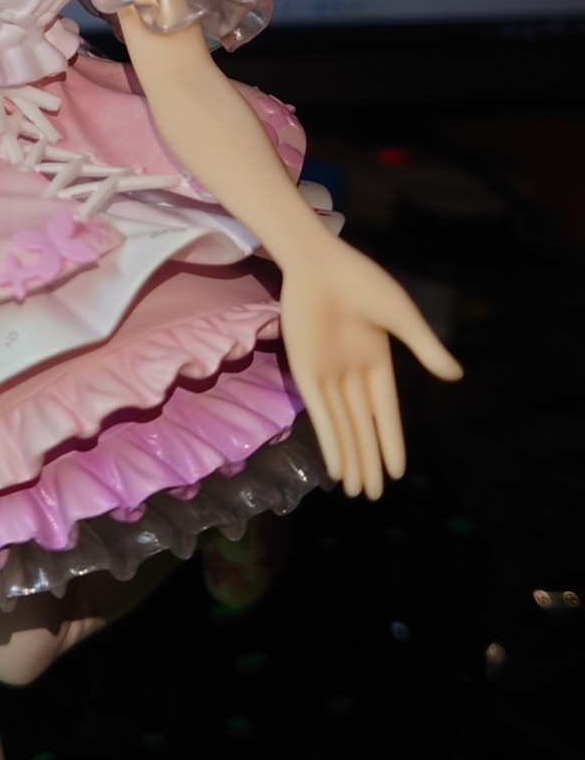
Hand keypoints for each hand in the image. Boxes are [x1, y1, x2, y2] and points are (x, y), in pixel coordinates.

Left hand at [279, 236, 461, 498]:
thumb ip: (426, 348)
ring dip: (350, 459)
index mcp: (378, 360)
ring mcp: (328, 374)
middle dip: (369, 460)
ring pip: (342, 427)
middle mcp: (353, 373)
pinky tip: (336, 466)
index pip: (386, 412)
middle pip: (363, 427)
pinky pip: (319, 415)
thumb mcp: (402, 317)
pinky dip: (328, 441)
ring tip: (357, 492)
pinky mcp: (304, 372)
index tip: (399, 471)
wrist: (320, 264)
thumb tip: (456, 376)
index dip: (392, 441)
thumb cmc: (364, 283)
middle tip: (373, 495)